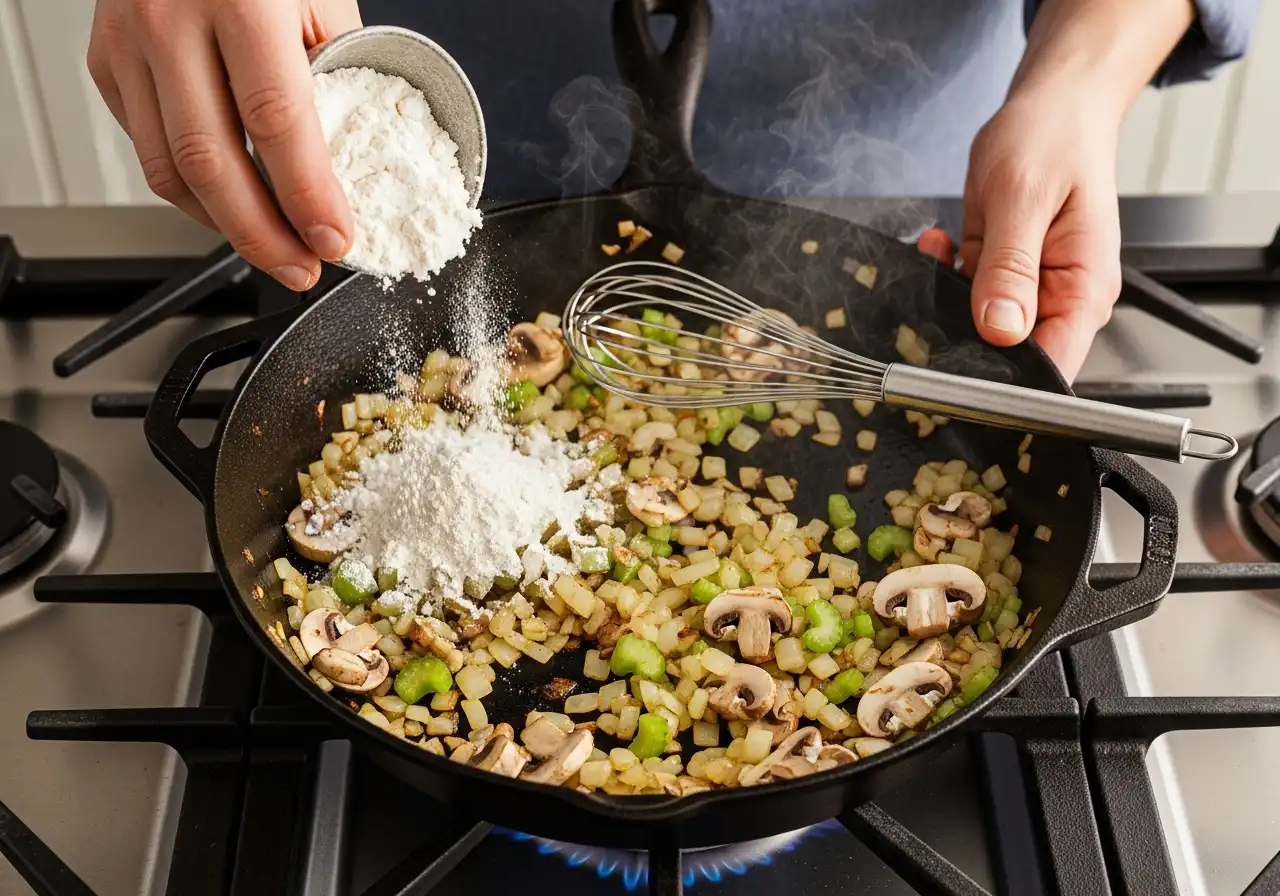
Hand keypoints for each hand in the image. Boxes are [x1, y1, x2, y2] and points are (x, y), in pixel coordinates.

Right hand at [87, 0, 362, 289]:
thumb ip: (332, 68)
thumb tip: (346, 154)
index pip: (278, 123)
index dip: (308, 196)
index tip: (337, 239)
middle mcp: (170, 21)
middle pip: (213, 163)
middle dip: (264, 235)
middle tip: (302, 268)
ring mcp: (127, 44)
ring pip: (169, 170)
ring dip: (225, 226)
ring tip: (271, 248)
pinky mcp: (105, 64)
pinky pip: (147, 150)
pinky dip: (191, 192)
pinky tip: (228, 205)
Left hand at [957, 88, 1122, 381]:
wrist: (1055, 107)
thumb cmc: (1054, 138)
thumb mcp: (1023, 198)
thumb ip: (1010, 267)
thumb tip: (1001, 328)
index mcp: (1084, 290)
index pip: (1050, 367)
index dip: (1004, 378)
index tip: (958, 361)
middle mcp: (1060, 298)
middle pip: (1008, 356)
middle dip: (962, 333)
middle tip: (940, 286)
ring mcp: (1029, 290)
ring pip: (976, 327)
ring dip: (946, 297)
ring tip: (944, 249)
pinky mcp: (1001, 276)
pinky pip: (964, 296)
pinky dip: (943, 275)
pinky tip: (942, 243)